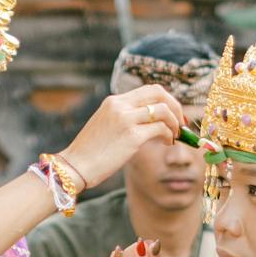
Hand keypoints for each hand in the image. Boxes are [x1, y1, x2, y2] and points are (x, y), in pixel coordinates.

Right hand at [59, 86, 184, 191]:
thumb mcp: (106, 126)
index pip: (148, 90)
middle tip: (180, 123)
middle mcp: (120, 105)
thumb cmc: (90, 152)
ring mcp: (126, 119)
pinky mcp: (132, 136)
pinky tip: (167, 142)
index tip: (174, 113)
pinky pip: (160, 129)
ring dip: (174, 122)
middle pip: (158, 93)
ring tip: (174, 136)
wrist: (75, 166)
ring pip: (163, 110)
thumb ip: (125, 119)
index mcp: (114, 101)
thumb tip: (151, 122)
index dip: (166, 100)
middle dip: (175, 106)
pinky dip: (169, 134)